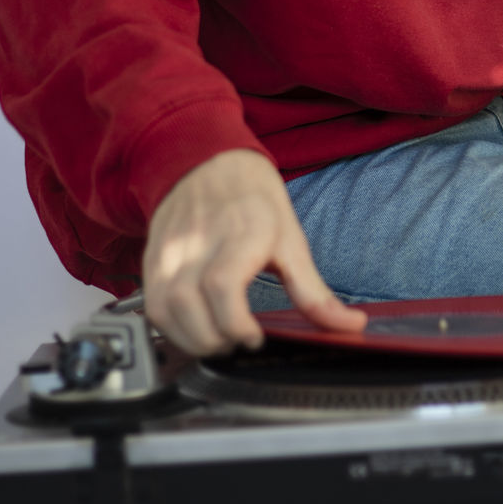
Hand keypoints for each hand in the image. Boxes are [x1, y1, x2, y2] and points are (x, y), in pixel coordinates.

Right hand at [141, 148, 365, 353]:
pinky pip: (152, 307)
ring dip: (193, 340)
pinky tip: (196, 329)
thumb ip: (314, 292)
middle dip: (217, 340)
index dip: (236, 323)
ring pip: (165, 311)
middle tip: (240, 341)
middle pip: (189, 305)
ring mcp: (170, 250)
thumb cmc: (251, 198)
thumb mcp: (291, 239)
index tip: (255, 337)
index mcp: (240, 230)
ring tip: (220, 340)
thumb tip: (350, 325)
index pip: (222, 285)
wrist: (208, 162)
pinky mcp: (152, 260)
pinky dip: (172, 330)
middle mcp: (198, 240)